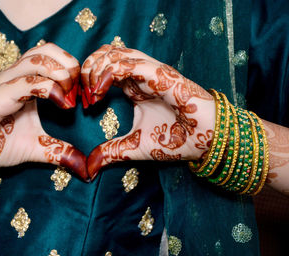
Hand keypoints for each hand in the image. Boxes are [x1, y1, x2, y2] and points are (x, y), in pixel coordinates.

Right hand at [0, 43, 87, 179]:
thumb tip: (84, 168)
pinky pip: (25, 82)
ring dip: (60, 72)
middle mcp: (16, 77)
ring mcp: (5, 84)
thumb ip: (60, 152)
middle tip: (79, 90)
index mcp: (26, 82)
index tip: (85, 95)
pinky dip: (48, 88)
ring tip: (69, 95)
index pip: (53, 58)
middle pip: (47, 49)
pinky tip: (61, 104)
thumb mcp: (36, 147)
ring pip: (37, 58)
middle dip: (69, 65)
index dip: (73, 70)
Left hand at [81, 45, 215, 178]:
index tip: (84, 103)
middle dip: (87, 68)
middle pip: (105, 53)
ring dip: (96, 67)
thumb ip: (111, 152)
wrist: (207, 142)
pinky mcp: (160, 74)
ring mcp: (150, 72)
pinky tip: (100, 91)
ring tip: (92, 92)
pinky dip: (108, 72)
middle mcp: (140, 76)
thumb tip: (89, 168)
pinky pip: (129, 63)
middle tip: (83, 94)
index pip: (103, 68)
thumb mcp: (134, 146)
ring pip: (115, 52)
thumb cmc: (176, 140)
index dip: (87, 81)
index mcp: (134, 87)